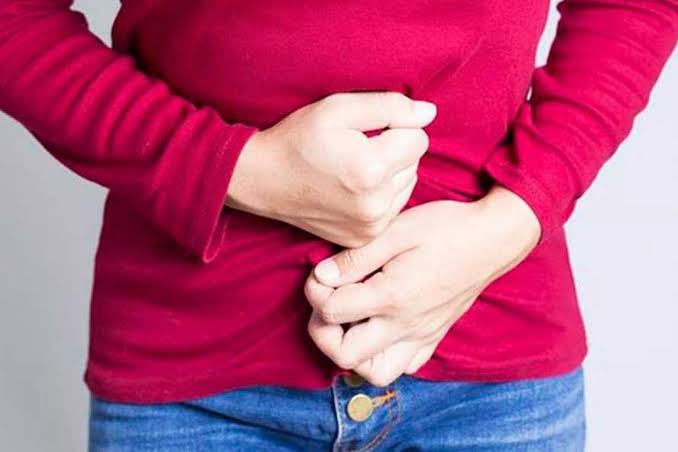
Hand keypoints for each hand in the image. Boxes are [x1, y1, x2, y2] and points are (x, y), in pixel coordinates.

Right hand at [226, 92, 436, 246]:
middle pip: (415, 164)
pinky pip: (393, 207)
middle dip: (394, 150)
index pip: (419, 139)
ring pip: (408, 186)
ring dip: (391, 173)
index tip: (369, 129)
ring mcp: (370, 226)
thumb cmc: (299, 138)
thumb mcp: (338, 109)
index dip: (396, 127)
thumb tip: (429, 114)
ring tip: (356, 167)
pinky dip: (382, 195)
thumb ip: (390, 107)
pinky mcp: (363, 237)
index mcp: (371, 170)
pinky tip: (355, 187)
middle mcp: (375, 204)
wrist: (263, 180)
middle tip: (358, 148)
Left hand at [304, 185, 540, 385]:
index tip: (321, 272)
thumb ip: (356, 257)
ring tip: (350, 322)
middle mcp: (405, 324)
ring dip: (352, 353)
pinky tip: (379, 328)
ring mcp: (422, 335)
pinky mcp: (434, 336)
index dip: (315, 291)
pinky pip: (404, 366)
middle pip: (345, 355)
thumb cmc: (445, 228)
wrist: (493, 238)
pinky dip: (383, 356)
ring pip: (375, 372)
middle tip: (328, 304)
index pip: (332, 311)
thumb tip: (322, 275)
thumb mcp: (396, 231)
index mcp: (392, 296)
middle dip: (323, 332)